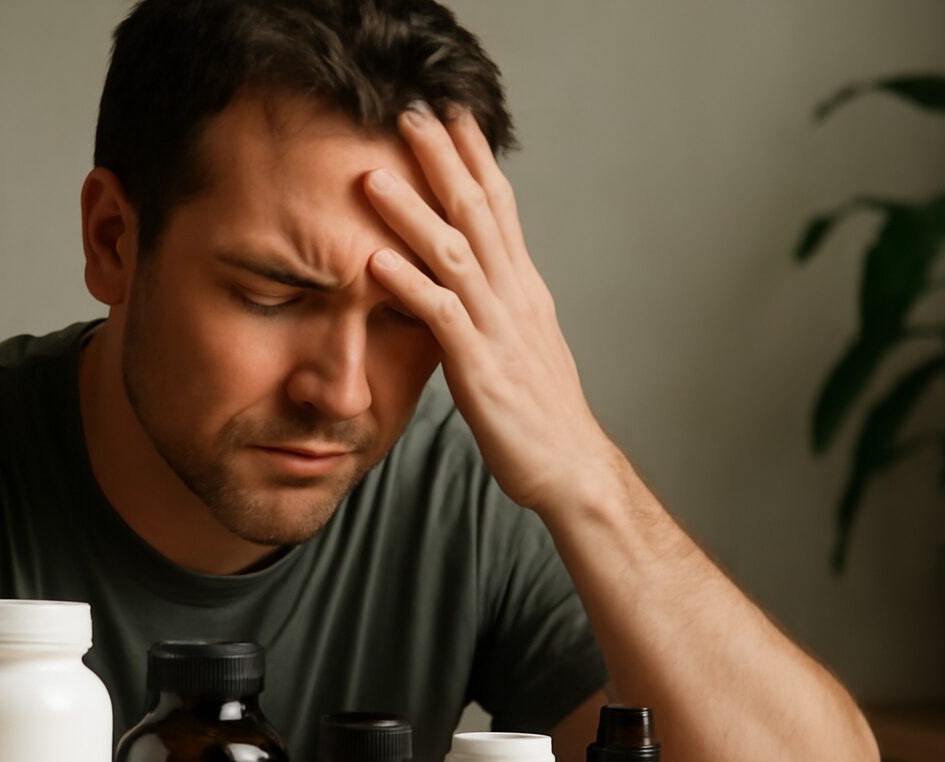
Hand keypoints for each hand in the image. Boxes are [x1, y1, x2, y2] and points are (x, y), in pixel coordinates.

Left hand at [364, 103, 616, 512]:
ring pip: (454, 254)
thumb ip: (493, 304)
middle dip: (443, 160)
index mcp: (523, 286)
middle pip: (478, 212)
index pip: (500, 205)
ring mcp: (499, 329)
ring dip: (411, 212)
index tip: (451, 111)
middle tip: (408, 113)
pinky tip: (374, 261)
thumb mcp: (517, 342)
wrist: (571, 467)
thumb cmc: (539, 412)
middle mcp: (515, 296)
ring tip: (372, 177)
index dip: (474, 157)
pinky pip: (441, 317)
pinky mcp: (480, 368)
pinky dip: (407, 285)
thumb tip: (466, 276)